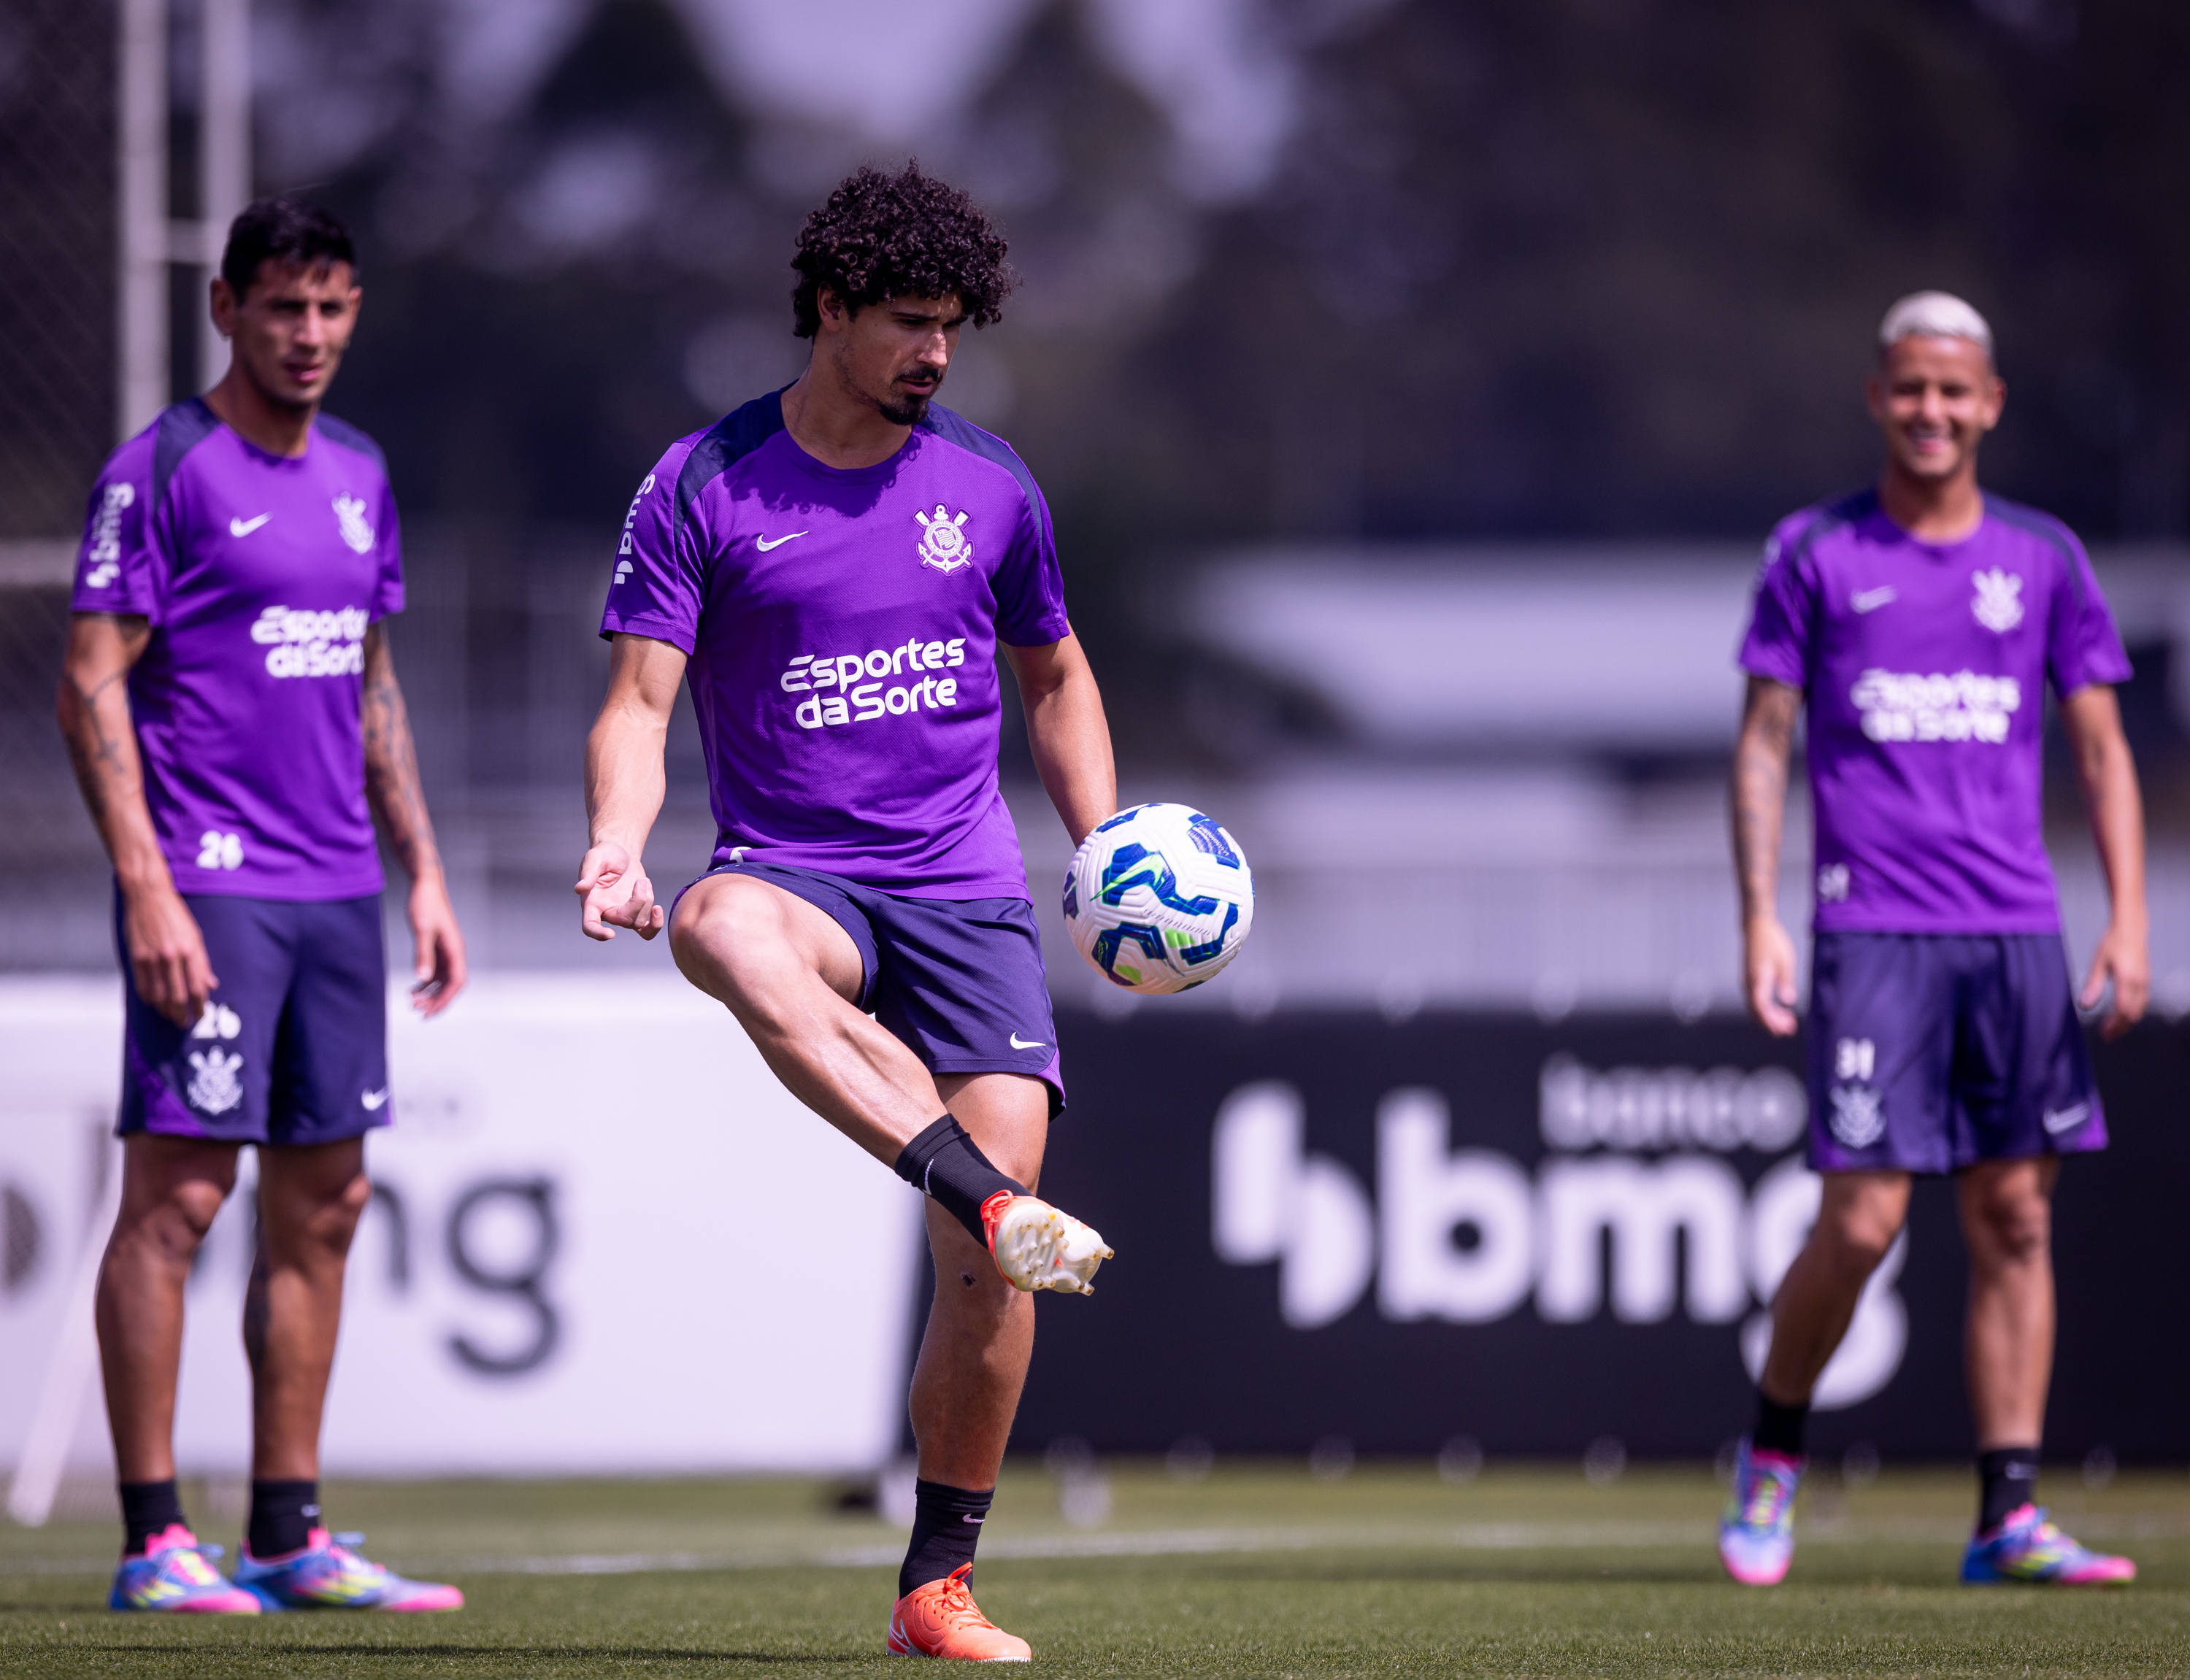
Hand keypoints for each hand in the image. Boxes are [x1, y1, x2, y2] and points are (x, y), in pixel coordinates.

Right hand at [122, 881, 215, 1026]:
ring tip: (171, 1016)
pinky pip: (142, 986)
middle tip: (184, 1023)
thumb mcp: (195, 936)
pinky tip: (155, 1003)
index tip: (200, 1015)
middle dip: (182, 1014)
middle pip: (177, 997)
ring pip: (158, 996)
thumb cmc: (175, 915)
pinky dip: (149, 999)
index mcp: (190, 950)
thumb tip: (210, 984)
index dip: (200, 1006)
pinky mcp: (136, 957)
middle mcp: (171, 956)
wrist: (147, 896)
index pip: (197, 988)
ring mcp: (151, 958)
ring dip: (165, 1010)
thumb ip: (202, 963)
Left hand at [407, 874, 466, 1017]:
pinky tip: (414, 988)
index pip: (456, 982)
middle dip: (436, 1000)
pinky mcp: (438, 947)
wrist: (425, 884)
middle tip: (416, 1010)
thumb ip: (423, 955)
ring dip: (430, 993)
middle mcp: (454, 952)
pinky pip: (436, 971)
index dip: (444, 999)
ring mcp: (447, 950)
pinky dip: (426, 982)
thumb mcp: (422, 930)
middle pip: (451, 985)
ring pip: (443, 980)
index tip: (429, 1011)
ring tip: (412, 1001)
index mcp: (456, 949)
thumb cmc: (426, 904)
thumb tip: (423, 979)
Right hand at [576, 841, 663, 940]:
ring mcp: (623, 914)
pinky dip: (655, 925)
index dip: (598, 933)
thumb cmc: (604, 855)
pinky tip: (658, 910)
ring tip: (643, 880)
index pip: (590, 926)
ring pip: (639, 921)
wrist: (620, 853)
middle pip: (624, 921)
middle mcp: (606, 912)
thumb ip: (588, 874)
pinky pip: (647, 930)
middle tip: (641, 880)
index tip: (610, 934)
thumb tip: (579, 889)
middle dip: (637, 902)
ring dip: (647, 900)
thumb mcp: (594, 859)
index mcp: (592, 903)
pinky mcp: (637, 912)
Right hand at [1744, 914, 1799, 1036]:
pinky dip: (1766, 1008)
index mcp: (1758, 980)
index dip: (1772, 1021)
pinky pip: (1755, 1000)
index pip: (1761, 1007)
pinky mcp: (1750, 978)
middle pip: (1756, 1011)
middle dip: (1772, 1023)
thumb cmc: (1772, 941)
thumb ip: (1786, 982)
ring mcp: (1747, 981)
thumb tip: (1788, 1001)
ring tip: (1787, 1021)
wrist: (1756, 926)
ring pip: (1755, 1007)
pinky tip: (1778, 1008)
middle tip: (1790, 1029)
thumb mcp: (1785, 961)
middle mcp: (1749, 983)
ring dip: (1769, 1017)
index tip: (1784, 1029)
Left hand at [2081, 917, 2149, 1039]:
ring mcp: (2145, 982)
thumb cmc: (2111, 943)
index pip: (2122, 1010)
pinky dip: (2132, 1013)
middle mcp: (2139, 983)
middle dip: (2120, 1028)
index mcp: (2127, 979)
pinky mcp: (2146, 980)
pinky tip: (2121, 1015)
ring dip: (2126, 1022)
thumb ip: (2092, 985)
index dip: (2113, 1025)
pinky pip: (2142, 1002)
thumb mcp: (2098, 963)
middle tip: (2107, 1037)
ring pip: (2139, 1010)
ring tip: (2113, 1030)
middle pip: (2132, 1014)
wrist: (2131, 928)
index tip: (2103, 1034)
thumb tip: (2084, 1006)